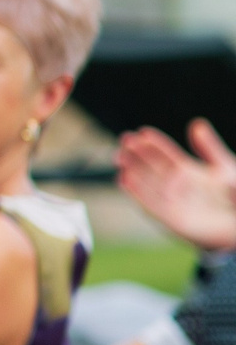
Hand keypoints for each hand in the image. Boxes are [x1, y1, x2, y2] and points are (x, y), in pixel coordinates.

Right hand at [118, 121, 235, 251]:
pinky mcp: (172, 221)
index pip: (166, 154)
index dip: (154, 143)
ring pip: (147, 184)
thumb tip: (196, 123)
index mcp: (189, 172)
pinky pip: (150, 206)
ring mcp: (173, 203)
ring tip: (120, 157)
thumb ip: (209, 147)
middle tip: (125, 139)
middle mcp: (177, 186)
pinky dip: (137, 193)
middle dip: (136, 154)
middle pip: (151, 167)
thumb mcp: (225, 167)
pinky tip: (125, 179)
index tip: (142, 132)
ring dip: (132, 170)